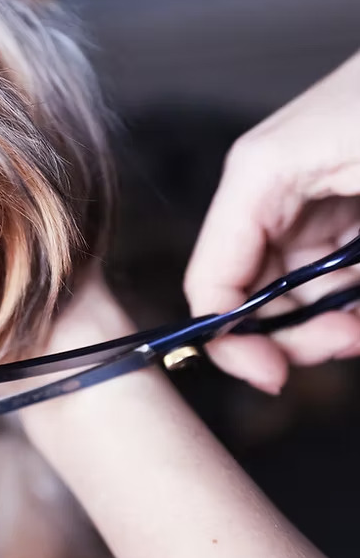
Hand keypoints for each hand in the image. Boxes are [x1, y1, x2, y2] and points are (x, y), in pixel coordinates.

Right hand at [184, 51, 359, 393]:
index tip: (278, 377)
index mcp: (259, 179)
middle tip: (350, 341)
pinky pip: (329, 262)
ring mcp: (305, 191)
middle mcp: (269, 188)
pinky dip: (350, 289)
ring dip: (331, 315)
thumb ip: (328, 271)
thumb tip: (310, 328)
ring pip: (295, 283)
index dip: (233, 340)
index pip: (212, 281)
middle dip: (296, 331)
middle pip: (252, 289)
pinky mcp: (339, 195)